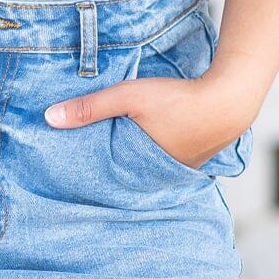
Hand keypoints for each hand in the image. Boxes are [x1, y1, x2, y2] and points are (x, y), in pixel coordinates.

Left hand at [44, 69, 254, 169]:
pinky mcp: (192, 160)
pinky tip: (146, 146)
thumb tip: (49, 118)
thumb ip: (90, 107)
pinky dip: (152, 156)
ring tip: (113, 157)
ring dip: (132, 164)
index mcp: (140, 169)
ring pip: (146, 170)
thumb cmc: (178, 99)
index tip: (70, 176)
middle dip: (109, 173)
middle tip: (86, 168)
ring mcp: (179, 170)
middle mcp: (159, 177)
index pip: (106, 181)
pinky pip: (164, 162)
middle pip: (126, 177)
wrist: (229, 100)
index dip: (90, 178)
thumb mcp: (128, 97)